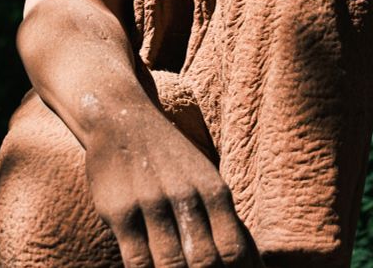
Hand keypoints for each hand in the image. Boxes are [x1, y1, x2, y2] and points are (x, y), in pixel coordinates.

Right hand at [84, 112, 259, 266]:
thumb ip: (223, 218)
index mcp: (213, 189)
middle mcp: (184, 195)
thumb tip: (253, 262)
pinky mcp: (119, 210)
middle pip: (205, 261)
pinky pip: (137, 260)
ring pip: (171, 265)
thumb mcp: (204, 178)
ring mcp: (150, 203)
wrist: (120, 118)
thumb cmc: (169, 158)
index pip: (233, 249)